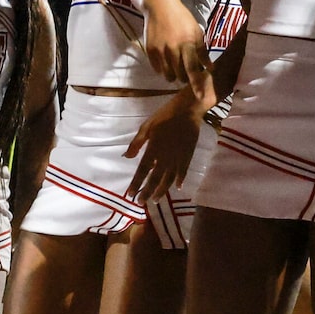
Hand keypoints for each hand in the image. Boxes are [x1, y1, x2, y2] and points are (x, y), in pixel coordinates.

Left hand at [130, 85, 206, 201]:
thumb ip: (136, 143)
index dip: (136, 183)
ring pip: (169, 179)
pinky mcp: (188, 156)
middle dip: (147, 192)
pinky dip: (180, 180)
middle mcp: (165, 157)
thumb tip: (126, 157)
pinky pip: (184, 172)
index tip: (130, 194)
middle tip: (141, 203)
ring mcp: (178, 158)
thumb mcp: (147, 126)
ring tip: (155, 200)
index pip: (143, 170)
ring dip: (162, 191)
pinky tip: (178, 187)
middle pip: (155, 179)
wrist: (188, 110)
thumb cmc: (165, 116)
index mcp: (154, 149)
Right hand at [141, 0, 207, 88]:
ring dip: (174, 76)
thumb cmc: (182, 19)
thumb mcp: (196, 31)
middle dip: (185, 78)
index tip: (201, 97)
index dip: (197, 84)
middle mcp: (173, 48)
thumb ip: (202, 51)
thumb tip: (210, 69)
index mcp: (187, 43)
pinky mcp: (149, 50)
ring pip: (168, 75)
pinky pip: (157, 69)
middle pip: (180, 75)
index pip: (193, 68)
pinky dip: (163, 69)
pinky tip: (167, 60)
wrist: (160, 6)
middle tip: (187, 72)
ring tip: (177, 66)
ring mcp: (159, 50)